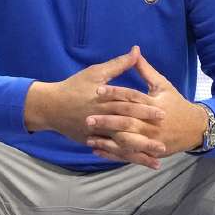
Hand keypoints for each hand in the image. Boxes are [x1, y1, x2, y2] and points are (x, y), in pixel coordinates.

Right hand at [24, 46, 167, 167]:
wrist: (50, 106)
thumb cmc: (74, 87)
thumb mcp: (95, 73)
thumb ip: (118, 65)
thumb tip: (136, 51)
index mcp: (104, 100)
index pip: (128, 104)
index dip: (146, 108)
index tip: (163, 112)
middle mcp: (102, 118)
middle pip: (126, 127)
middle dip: (146, 134)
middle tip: (165, 140)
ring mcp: (96, 133)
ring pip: (121, 144)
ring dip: (140, 152)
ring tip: (158, 158)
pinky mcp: (92, 142)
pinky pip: (112, 152)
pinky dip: (126, 157)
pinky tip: (140, 162)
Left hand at [85, 52, 208, 168]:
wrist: (195, 128)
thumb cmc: (176, 103)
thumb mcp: (162, 85)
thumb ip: (146, 71)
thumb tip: (134, 51)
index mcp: (154, 104)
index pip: (132, 97)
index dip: (115, 93)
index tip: (97, 90)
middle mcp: (152, 123)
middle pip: (127, 122)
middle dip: (107, 121)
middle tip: (88, 118)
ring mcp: (151, 139)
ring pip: (126, 141)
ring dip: (107, 140)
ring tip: (89, 137)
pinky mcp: (150, 151)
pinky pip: (129, 154)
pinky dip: (112, 153)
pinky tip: (97, 149)